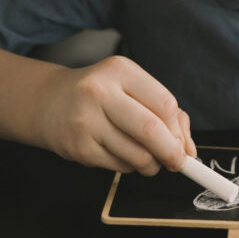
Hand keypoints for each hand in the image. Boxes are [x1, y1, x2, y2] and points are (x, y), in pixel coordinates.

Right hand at [39, 56, 195, 174]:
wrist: (49, 102)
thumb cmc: (100, 95)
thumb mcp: (131, 88)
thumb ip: (166, 113)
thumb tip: (189, 150)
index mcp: (119, 70)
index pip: (165, 104)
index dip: (178, 129)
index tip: (182, 143)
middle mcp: (100, 92)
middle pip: (151, 130)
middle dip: (171, 153)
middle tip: (177, 162)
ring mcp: (86, 121)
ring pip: (138, 155)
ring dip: (151, 164)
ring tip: (147, 158)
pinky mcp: (79, 148)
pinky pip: (120, 167)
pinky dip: (130, 166)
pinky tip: (121, 154)